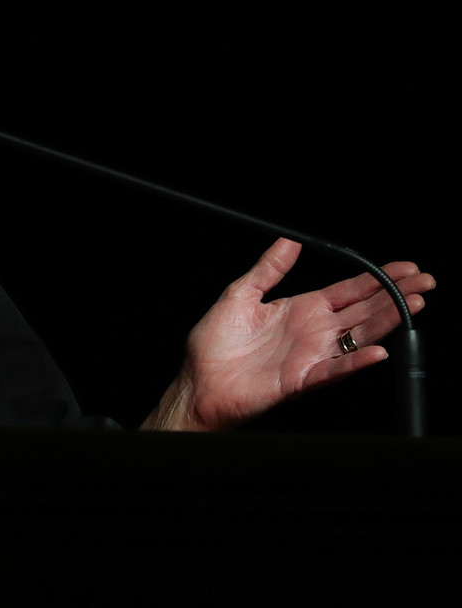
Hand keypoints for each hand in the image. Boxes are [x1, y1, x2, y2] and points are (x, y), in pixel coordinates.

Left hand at [144, 238, 433, 430]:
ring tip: (413, 305)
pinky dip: (357, 361)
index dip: (375, 279)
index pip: (348, 291)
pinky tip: (378, 350)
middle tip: (424, 282)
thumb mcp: (240, 294)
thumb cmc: (213, 344)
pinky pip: (335, 369)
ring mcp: (311, 355)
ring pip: (359, 336)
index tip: (402, 268)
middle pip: (363, 310)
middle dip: (395, 295)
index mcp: (300, 309)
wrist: (198, 382)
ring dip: (387, 321)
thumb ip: (268, 268)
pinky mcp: (302, 379)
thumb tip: (289, 241)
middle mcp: (312, 331)